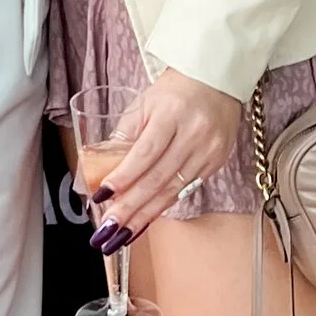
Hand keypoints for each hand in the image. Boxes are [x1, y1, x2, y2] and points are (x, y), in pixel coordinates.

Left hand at [95, 69, 242, 239]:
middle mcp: (193, 135)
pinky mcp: (216, 162)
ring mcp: (208, 151)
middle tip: (108, 230)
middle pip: (157, 178)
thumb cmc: (174, 92)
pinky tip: (146, 219)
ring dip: (145, 216)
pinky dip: (163, 206)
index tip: (103, 195)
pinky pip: (186, 190)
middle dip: (130, 207)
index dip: (123, 177)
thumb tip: (99, 170)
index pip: (144, 153)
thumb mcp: (144, 104)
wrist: (216, 80)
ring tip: (122, 235)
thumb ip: (123, 136)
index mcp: (171, 115)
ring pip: (172, 190)